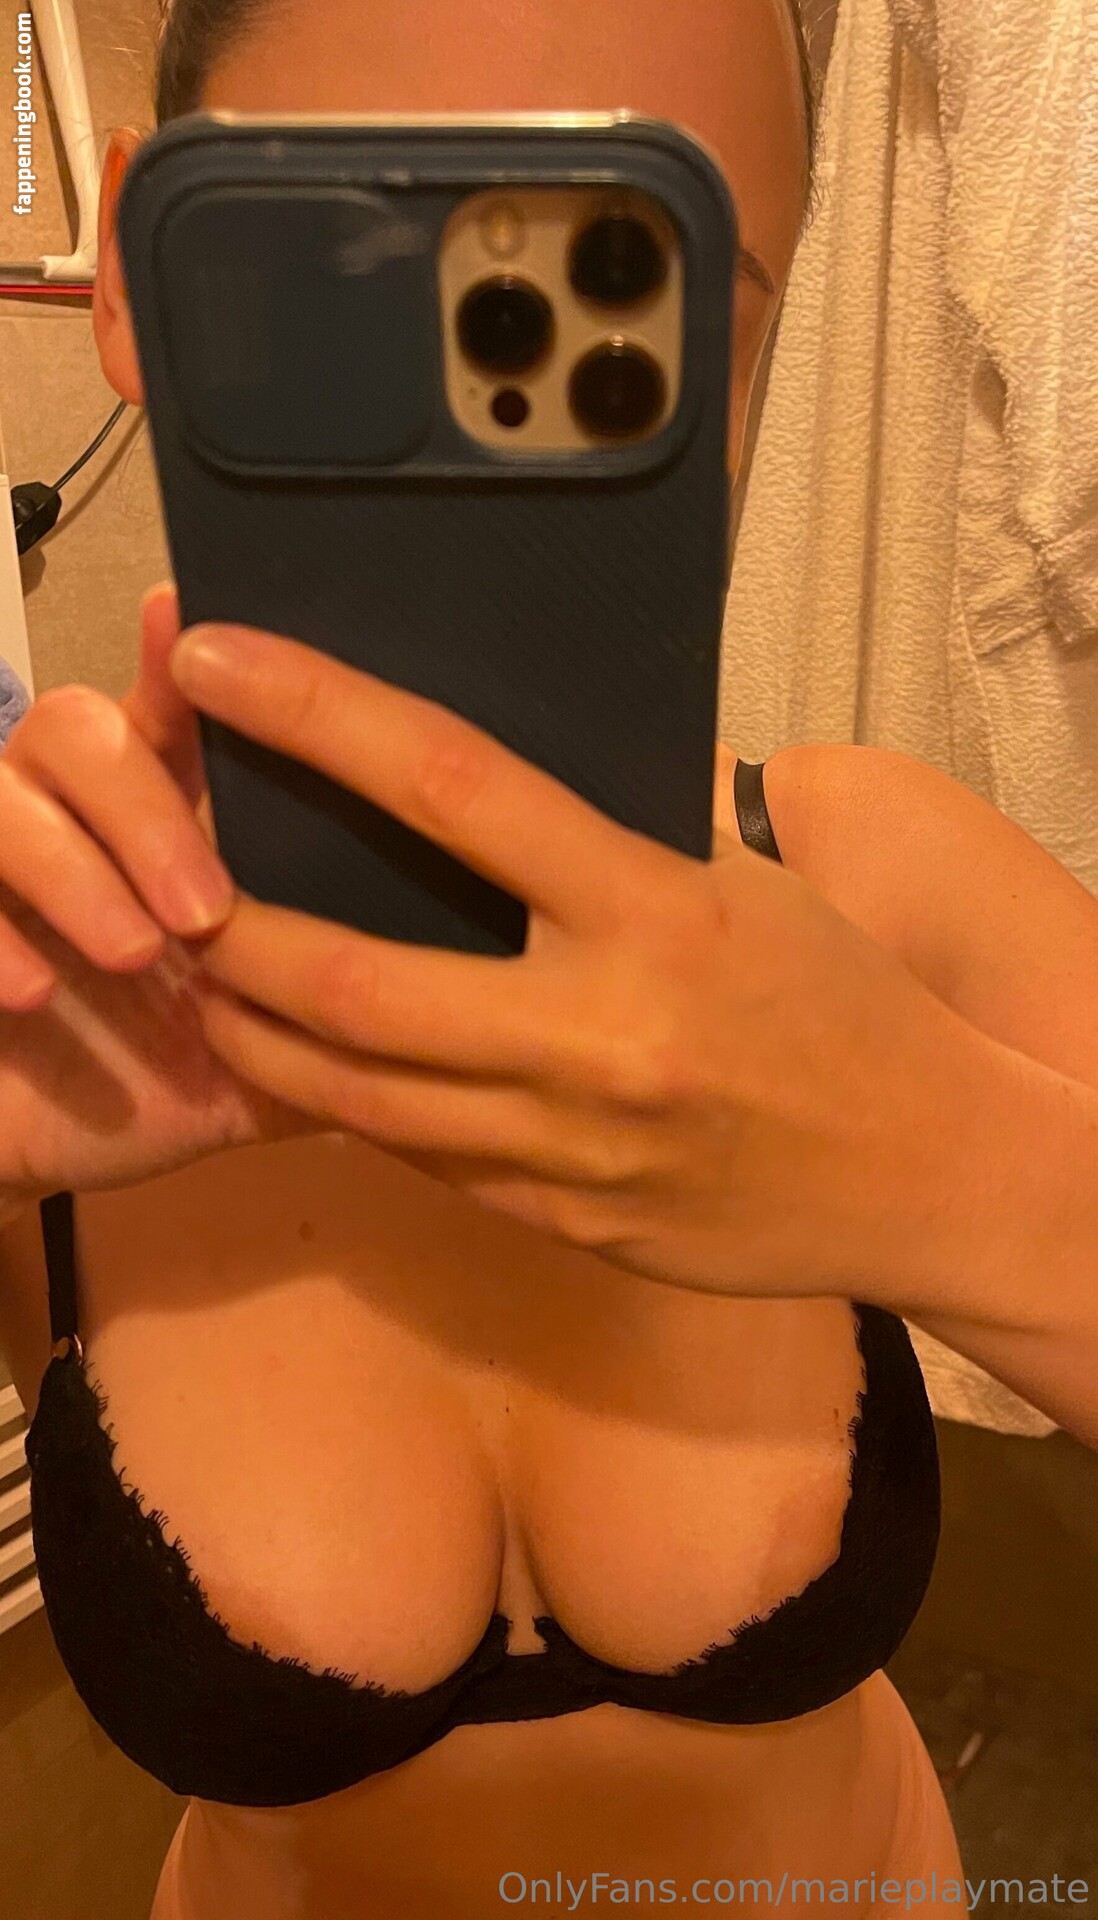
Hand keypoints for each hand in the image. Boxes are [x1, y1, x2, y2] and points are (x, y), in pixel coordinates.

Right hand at [0, 587, 323, 1207]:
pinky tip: (29, 995)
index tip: (192, 620)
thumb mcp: (259, 1067)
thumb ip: (334, 1026)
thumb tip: (464, 1008)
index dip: (181, 657)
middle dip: (147, 806)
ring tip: (133, 954)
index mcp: (159, 825)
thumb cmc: (144, 1092)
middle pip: (86, 725)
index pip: (171, 708)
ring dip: (74, 863)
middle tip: (202, 912)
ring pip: (7, 778)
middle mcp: (69, 817)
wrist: (22, 1150)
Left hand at [173, 618, 977, 1297]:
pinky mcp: (558, 1221)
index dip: (319, 714)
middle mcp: (600, 1034)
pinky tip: (306, 1066)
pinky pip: (416, 1156)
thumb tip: (493, 792)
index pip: (455, 785)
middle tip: (166, 885)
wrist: (927, 1173)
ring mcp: (571, 1146)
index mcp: (657, 913)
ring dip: (255, 1034)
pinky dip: (344, 1103)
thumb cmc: (846, 1003)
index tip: (222, 663)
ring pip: (357, 1094)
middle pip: (357, 980)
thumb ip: (621, 846)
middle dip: (234, 935)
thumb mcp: (749, 885)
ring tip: (198, 983)